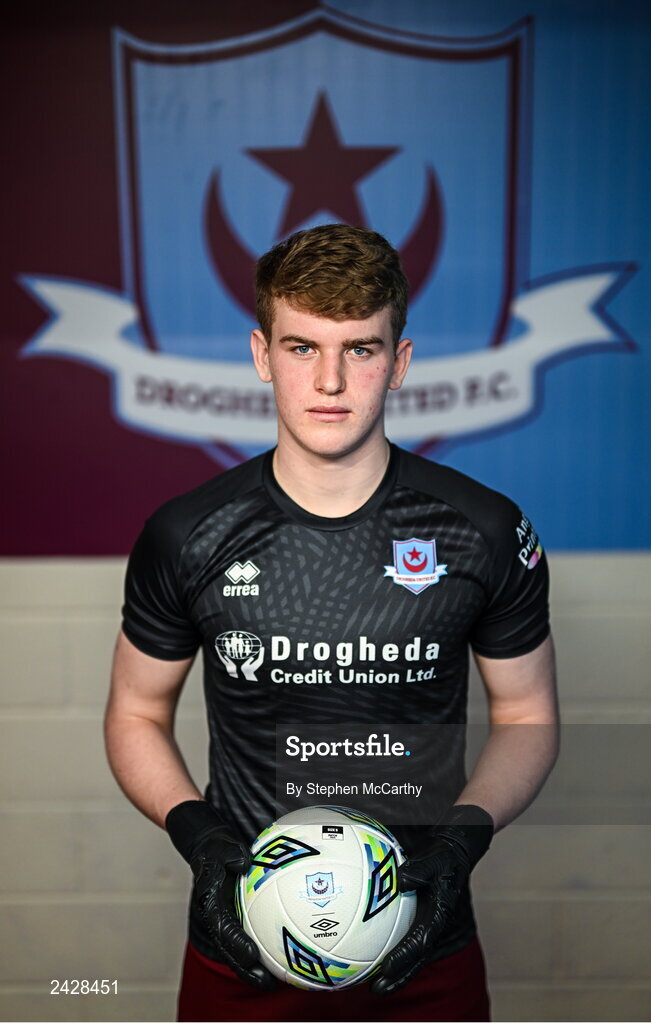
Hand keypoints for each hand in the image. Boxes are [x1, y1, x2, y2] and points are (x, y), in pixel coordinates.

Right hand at [166, 800, 275, 989]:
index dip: (237, 943)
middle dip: (246, 968)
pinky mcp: (233, 918)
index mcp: (210, 902)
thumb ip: (231, 853)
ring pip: (236, 950)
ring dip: (253, 968)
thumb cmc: (215, 848)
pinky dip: (260, 952)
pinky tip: (281, 960)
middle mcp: (216, 916)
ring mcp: (224, 920)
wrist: (206, 848)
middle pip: (229, 949)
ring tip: (274, 983)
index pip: (223, 927)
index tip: (252, 955)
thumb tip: (243, 861)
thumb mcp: (220, 845)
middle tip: (266, 982)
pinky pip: (246, 938)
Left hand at [371, 805, 492, 995]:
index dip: (404, 956)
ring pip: (412, 954)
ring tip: (371, 985)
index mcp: (440, 913)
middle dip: (398, 976)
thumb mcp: (437, 857)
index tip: (387, 968)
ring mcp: (428, 924)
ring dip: (394, 970)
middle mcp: (434, 924)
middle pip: (416, 957)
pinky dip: (390, 950)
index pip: (421, 940)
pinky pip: (405, 938)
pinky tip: (369, 956)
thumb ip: (420, 868)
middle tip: (376, 990)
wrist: (456, 849)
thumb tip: (401, 880)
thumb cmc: (445, 854)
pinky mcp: (421, 919)